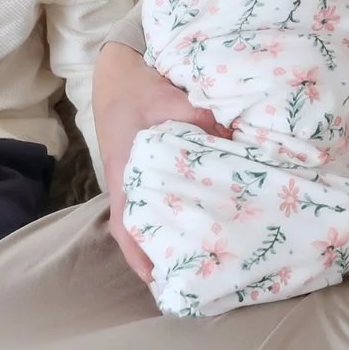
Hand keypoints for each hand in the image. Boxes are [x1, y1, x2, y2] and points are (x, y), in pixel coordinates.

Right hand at [94, 43, 214, 285]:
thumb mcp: (164, 98)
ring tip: (204, 255)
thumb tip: (230, 139)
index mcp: (125, 172)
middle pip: (142, 227)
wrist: (118, 68)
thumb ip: (195, 119)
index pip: (125, 225)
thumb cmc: (135, 87)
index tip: (155, 281)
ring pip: (153, 212)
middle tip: (192, 278)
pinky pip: (163, 192)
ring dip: (170, 233)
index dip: (138, 256)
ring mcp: (138, 173)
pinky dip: (179, 207)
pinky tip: (205, 212)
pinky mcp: (149, 162)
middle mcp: (129, 179)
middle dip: (161, 254)